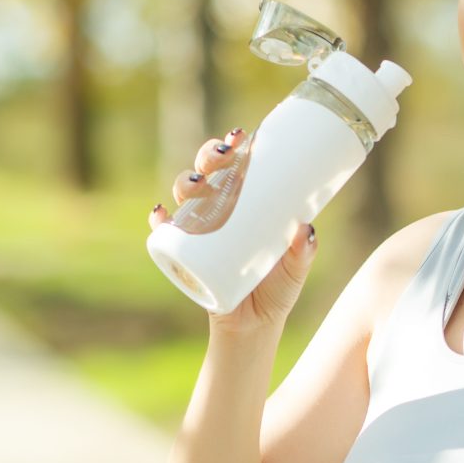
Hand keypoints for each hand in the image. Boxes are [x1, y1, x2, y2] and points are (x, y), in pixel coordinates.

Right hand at [148, 127, 316, 335]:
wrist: (254, 327)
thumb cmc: (277, 290)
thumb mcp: (295, 269)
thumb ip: (303, 252)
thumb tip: (304, 229)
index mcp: (245, 205)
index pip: (236, 166)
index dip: (234, 146)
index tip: (241, 135)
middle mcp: (219, 212)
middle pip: (208, 172)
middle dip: (209, 157)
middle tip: (221, 158)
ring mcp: (199, 232)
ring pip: (185, 196)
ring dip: (185, 182)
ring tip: (196, 186)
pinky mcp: (184, 256)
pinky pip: (164, 234)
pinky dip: (159, 222)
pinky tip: (160, 214)